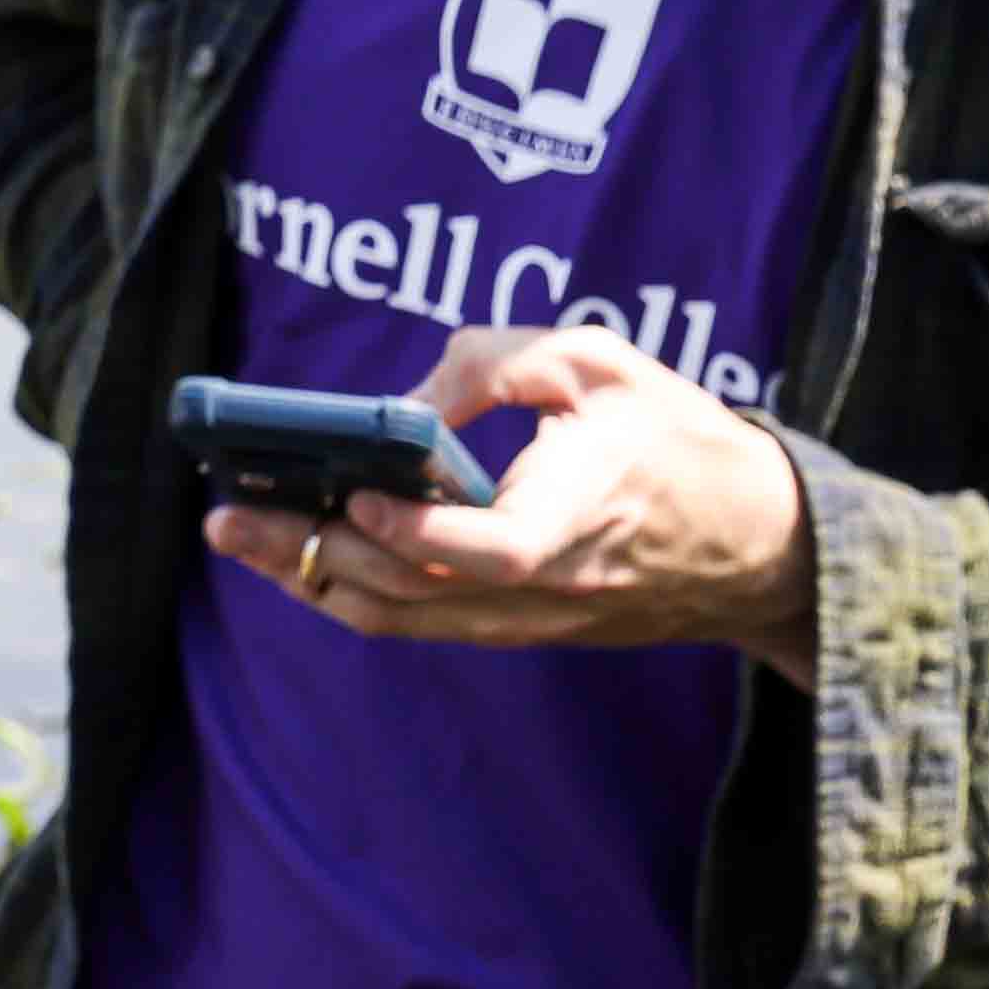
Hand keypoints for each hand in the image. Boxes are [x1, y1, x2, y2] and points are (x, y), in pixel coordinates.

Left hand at [210, 322, 822, 672]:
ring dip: (316, 582)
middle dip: (312, 557)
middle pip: (417, 593)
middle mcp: (552, 584)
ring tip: (240, 539)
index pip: (492, 550)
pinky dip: (357, 595)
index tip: (355, 497)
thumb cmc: (680, 438)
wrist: (761, 540)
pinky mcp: (523, 626)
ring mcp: (536, 618)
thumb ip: (495, 364)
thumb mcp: (601, 362)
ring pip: (409, 618)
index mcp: (582, 514)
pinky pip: (426, 623)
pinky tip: (301, 560)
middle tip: (226, 521)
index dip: (416, 535)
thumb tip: (397, 405)